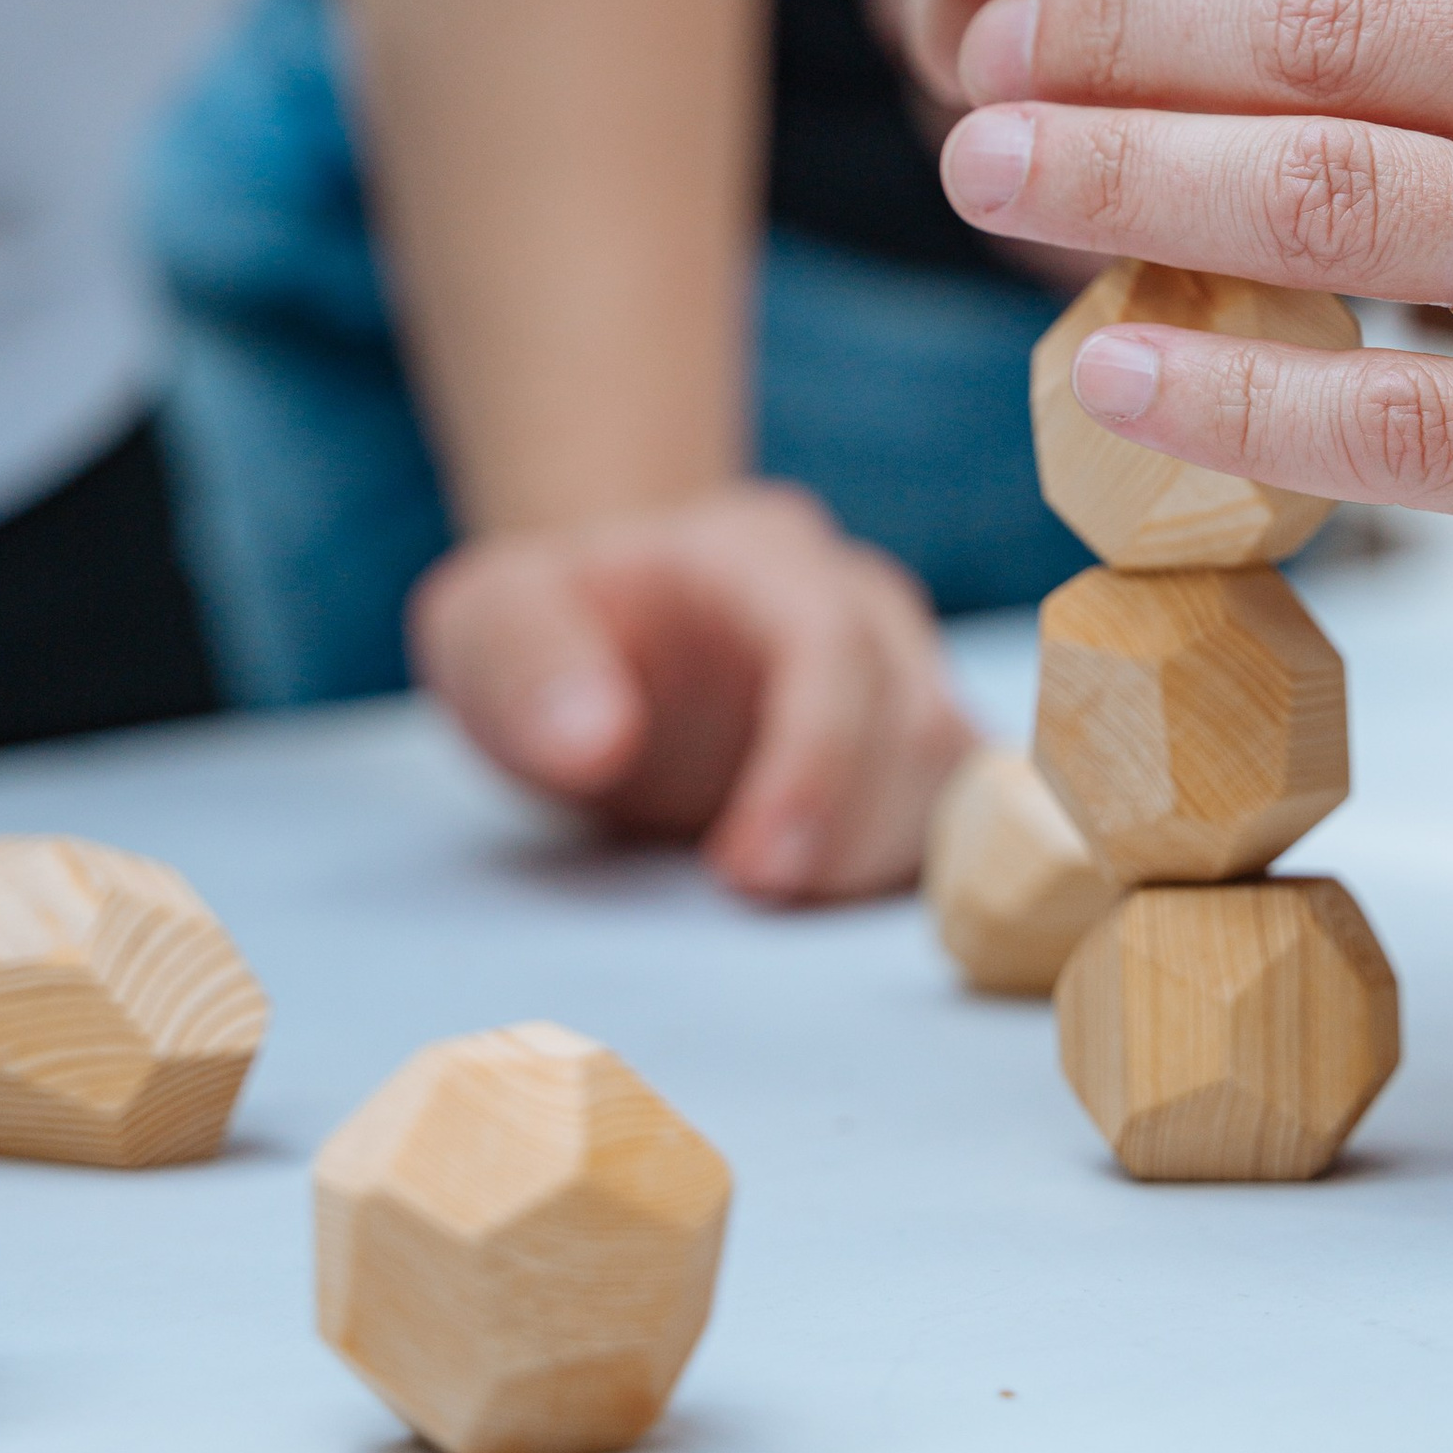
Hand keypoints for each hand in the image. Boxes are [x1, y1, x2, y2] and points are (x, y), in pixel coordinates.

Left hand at [406, 482, 972, 901]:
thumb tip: (595, 742)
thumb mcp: (491, 622)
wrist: (607, 621)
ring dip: (874, 860)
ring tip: (771, 890)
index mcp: (759, 554)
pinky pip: (962, 808)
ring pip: (954, 773)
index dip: (812, 763)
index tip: (751, 874)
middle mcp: (858, 597)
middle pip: (915, 718)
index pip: (832, 644)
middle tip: (745, 899)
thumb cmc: (551, 622)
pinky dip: (909, 866)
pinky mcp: (915, 737)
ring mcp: (902, 665)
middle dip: (843, 834)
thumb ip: (529, 667)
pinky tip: (824, 892)